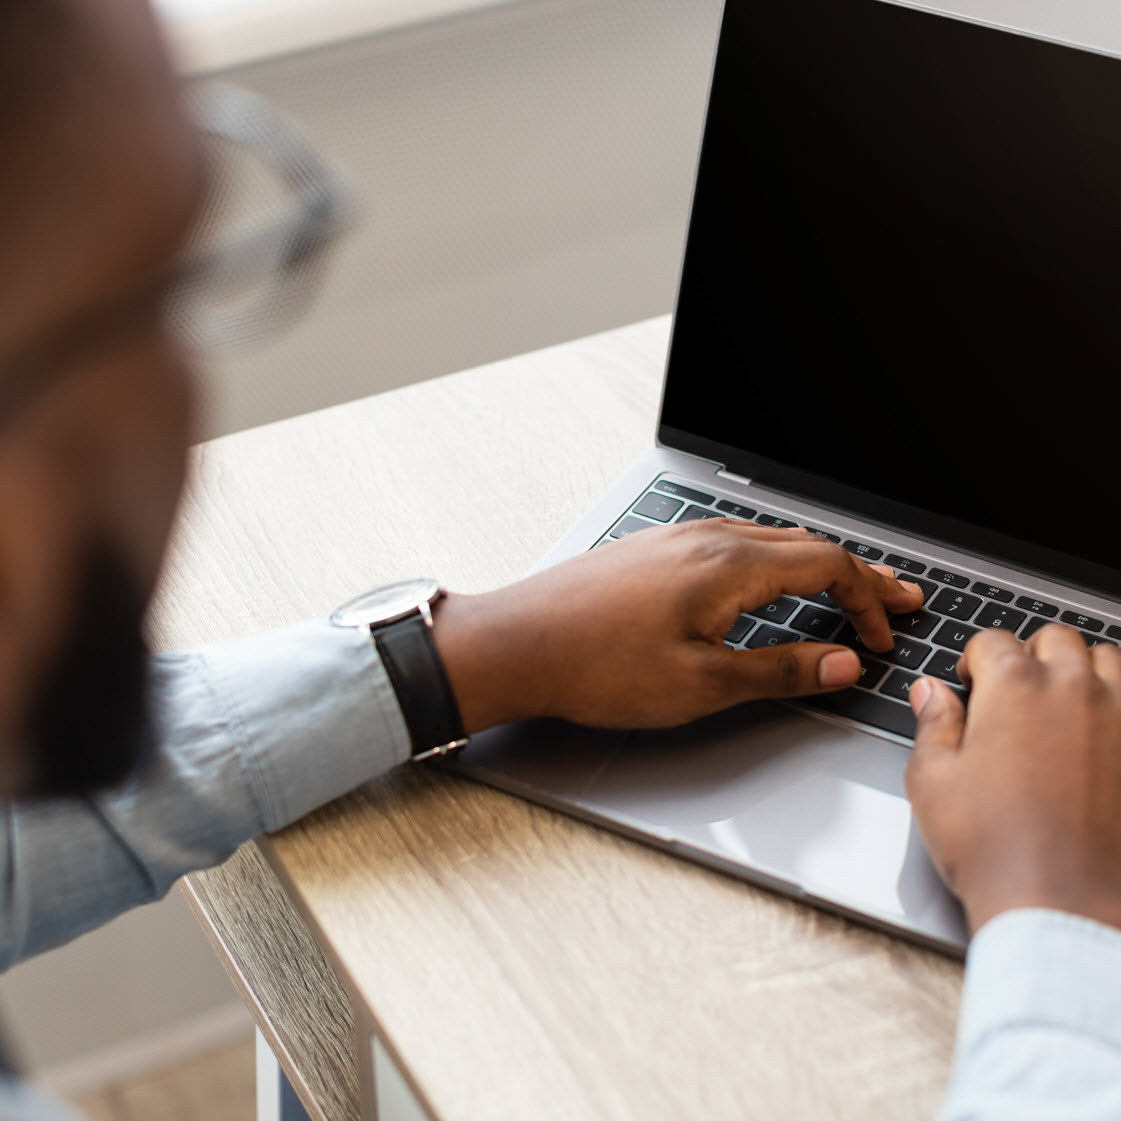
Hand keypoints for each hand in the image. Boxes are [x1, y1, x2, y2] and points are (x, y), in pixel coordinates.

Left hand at [432, 518, 921, 732]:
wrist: (515, 643)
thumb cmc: (596, 665)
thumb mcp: (701, 684)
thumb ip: (779, 671)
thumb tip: (841, 664)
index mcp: (728, 565)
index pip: (827, 564)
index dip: (868, 597)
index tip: (884, 633)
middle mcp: (706, 539)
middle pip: (804, 544)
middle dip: (856, 574)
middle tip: (895, 598)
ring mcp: (676, 539)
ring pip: (768, 541)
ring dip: (814, 566)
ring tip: (843, 590)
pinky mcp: (652, 551)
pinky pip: (732, 546)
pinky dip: (771, 565)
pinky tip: (767, 586)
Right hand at [906, 624, 1120, 935]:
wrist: (1064, 906)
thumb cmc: (993, 848)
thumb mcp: (932, 782)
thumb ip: (932, 725)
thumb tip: (931, 692)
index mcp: (1013, 687)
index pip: (993, 641)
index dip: (975, 661)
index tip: (971, 686)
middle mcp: (1074, 690)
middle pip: (1056, 639)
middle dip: (1032, 656)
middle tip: (1015, 693)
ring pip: (1110, 660)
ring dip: (1084, 671)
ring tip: (1065, 705)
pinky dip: (1119, 708)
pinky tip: (1104, 736)